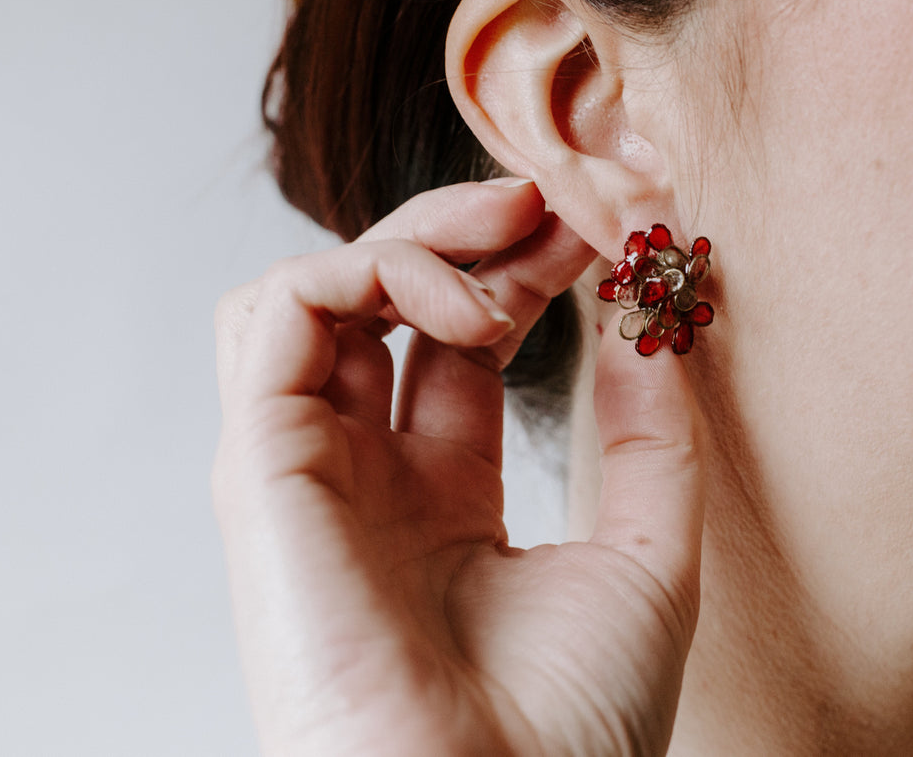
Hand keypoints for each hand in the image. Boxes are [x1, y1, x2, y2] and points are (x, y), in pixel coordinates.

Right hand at [213, 181, 703, 756]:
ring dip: (410, 243)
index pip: (459, 342)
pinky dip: (362, 273)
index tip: (602, 232)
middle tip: (556, 208)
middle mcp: (363, 477)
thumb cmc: (576, 725)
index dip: (524, 272)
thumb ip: (651, 435)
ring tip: (505, 268)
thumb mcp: (651, 555)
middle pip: (383, 302)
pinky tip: (462, 307)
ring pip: (312, 292)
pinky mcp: (260, 469)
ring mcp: (308, 471)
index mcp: (439, 498)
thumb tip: (651, 326)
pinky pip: (272, 318)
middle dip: (470, 233)